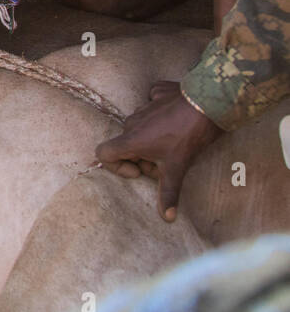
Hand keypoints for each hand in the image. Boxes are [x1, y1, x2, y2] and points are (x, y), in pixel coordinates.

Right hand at [95, 81, 222, 221]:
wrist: (208, 104)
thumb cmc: (188, 137)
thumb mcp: (177, 168)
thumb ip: (168, 193)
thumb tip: (168, 218)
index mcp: (131, 140)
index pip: (103, 154)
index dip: (117, 167)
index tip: (139, 171)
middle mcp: (132, 122)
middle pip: (127, 145)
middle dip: (142, 157)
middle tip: (165, 163)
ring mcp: (144, 105)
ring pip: (140, 128)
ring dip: (151, 139)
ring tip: (174, 145)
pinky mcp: (157, 93)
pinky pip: (151, 106)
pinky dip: (159, 116)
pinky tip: (176, 120)